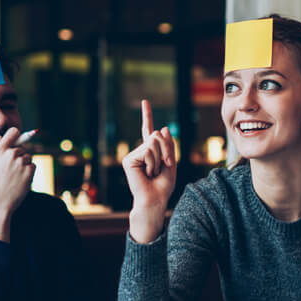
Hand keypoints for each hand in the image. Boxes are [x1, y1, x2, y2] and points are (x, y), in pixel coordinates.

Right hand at [0, 127, 34, 240]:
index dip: (17, 135)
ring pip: (28, 158)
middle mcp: (10, 154)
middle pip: (22, 147)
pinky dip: (29, 172)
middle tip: (13, 169)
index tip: (18, 138)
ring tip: (15, 178)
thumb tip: (1, 137)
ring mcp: (20, 162)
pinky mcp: (29, 171)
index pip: (13, 132)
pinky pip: (33, 166)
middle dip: (19, 156)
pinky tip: (21, 181)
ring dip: (24, 165)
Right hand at [122, 100, 176, 242]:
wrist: (155, 199)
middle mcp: (140, 151)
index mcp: (150, 151)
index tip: (145, 101)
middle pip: (157, 135)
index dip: (147, 115)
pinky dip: (152, 162)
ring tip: (153, 172)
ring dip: (160, 158)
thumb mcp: (171, 163)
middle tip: (164, 166)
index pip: (149, 130)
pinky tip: (147, 173)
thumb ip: (169, 145)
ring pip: (153, 142)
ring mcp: (133, 155)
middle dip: (167, 150)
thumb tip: (163, 128)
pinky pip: (147, 151)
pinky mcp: (128, 159)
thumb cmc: (163, 185)